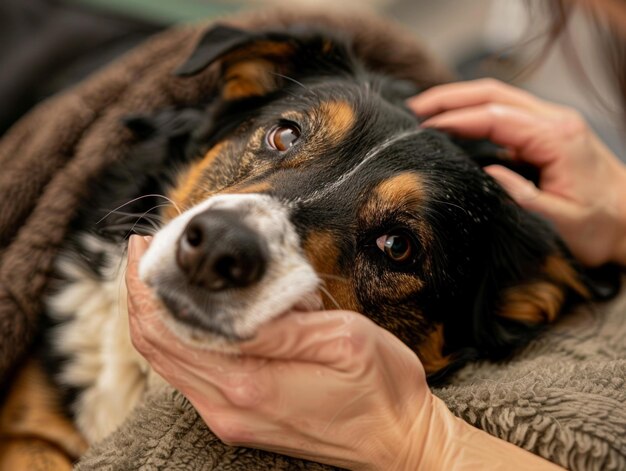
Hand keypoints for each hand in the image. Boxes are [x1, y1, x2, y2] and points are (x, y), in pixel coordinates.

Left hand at [125, 235, 439, 469]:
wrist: (399, 442)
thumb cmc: (380, 389)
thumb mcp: (343, 339)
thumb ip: (281, 323)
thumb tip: (229, 301)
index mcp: (250, 381)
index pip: (170, 328)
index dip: (148, 284)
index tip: (144, 246)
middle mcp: (227, 406)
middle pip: (156, 346)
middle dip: (142, 294)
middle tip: (144, 252)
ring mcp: (230, 417)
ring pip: (167, 362)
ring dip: (156, 316)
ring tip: (161, 277)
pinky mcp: (238, 419)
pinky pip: (189, 375)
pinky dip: (177, 339)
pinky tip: (188, 314)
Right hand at [408, 78, 625, 266]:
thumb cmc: (601, 225)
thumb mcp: (564, 220)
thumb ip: (526, 197)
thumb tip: (489, 174)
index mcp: (557, 138)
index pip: (496, 118)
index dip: (457, 119)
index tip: (424, 126)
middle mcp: (554, 121)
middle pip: (493, 94)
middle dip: (450, 97)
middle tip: (414, 107)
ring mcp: (551, 122)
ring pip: (498, 97)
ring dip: (459, 99)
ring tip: (424, 109)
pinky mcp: (545, 131)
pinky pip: (505, 111)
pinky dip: (475, 110)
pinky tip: (454, 119)